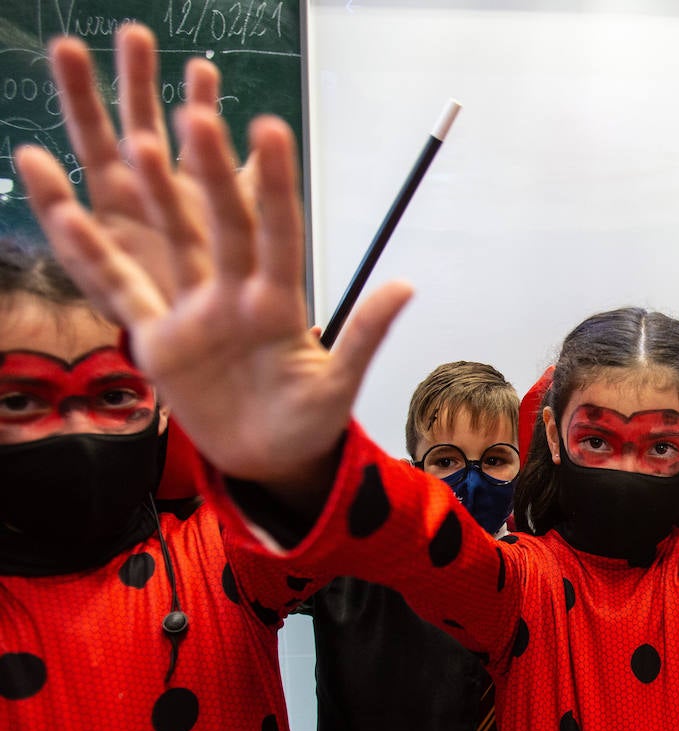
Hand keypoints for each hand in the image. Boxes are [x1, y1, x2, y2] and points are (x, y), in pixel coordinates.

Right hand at [17, 25, 411, 495]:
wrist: (269, 459)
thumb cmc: (309, 421)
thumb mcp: (338, 385)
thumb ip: (364, 335)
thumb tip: (406, 284)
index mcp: (281, 302)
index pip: (279, 231)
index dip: (274, 184)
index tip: (270, 129)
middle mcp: (236, 293)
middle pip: (221, 224)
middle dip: (210, 172)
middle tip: (197, 116)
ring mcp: (195, 310)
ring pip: (171, 242)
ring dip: (155, 197)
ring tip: (138, 143)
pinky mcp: (158, 336)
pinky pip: (120, 289)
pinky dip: (92, 253)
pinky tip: (64, 209)